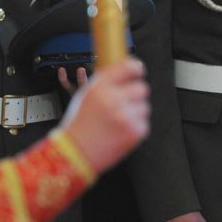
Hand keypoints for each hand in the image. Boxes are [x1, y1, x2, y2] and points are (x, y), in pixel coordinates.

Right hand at [60, 58, 150, 174]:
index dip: (136, 69)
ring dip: (135, 112)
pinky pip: (144, 123)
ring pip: (145, 106)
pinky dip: (135, 127)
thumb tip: (126, 70)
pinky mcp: (135, 132)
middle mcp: (113, 100)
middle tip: (125, 103)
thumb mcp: (86, 95)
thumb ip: (106, 82)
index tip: (138, 71)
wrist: (76, 153)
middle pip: (142, 87)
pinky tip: (120, 131)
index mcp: (100, 88)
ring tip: (118, 121)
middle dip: (135, 94)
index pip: (128, 67)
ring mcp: (125, 116)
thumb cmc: (80, 125)